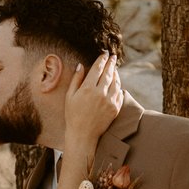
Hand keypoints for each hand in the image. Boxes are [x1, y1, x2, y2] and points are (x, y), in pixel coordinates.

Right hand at [61, 49, 128, 170]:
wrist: (83, 135)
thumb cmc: (73, 115)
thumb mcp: (70, 96)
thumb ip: (76, 79)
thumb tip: (80, 66)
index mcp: (88, 89)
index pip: (97, 69)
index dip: (102, 60)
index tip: (104, 54)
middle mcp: (100, 93)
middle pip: (108, 73)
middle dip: (111, 63)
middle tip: (113, 57)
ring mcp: (109, 101)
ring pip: (116, 82)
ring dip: (116, 73)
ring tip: (114, 68)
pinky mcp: (115, 108)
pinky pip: (119, 93)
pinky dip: (119, 86)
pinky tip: (117, 82)